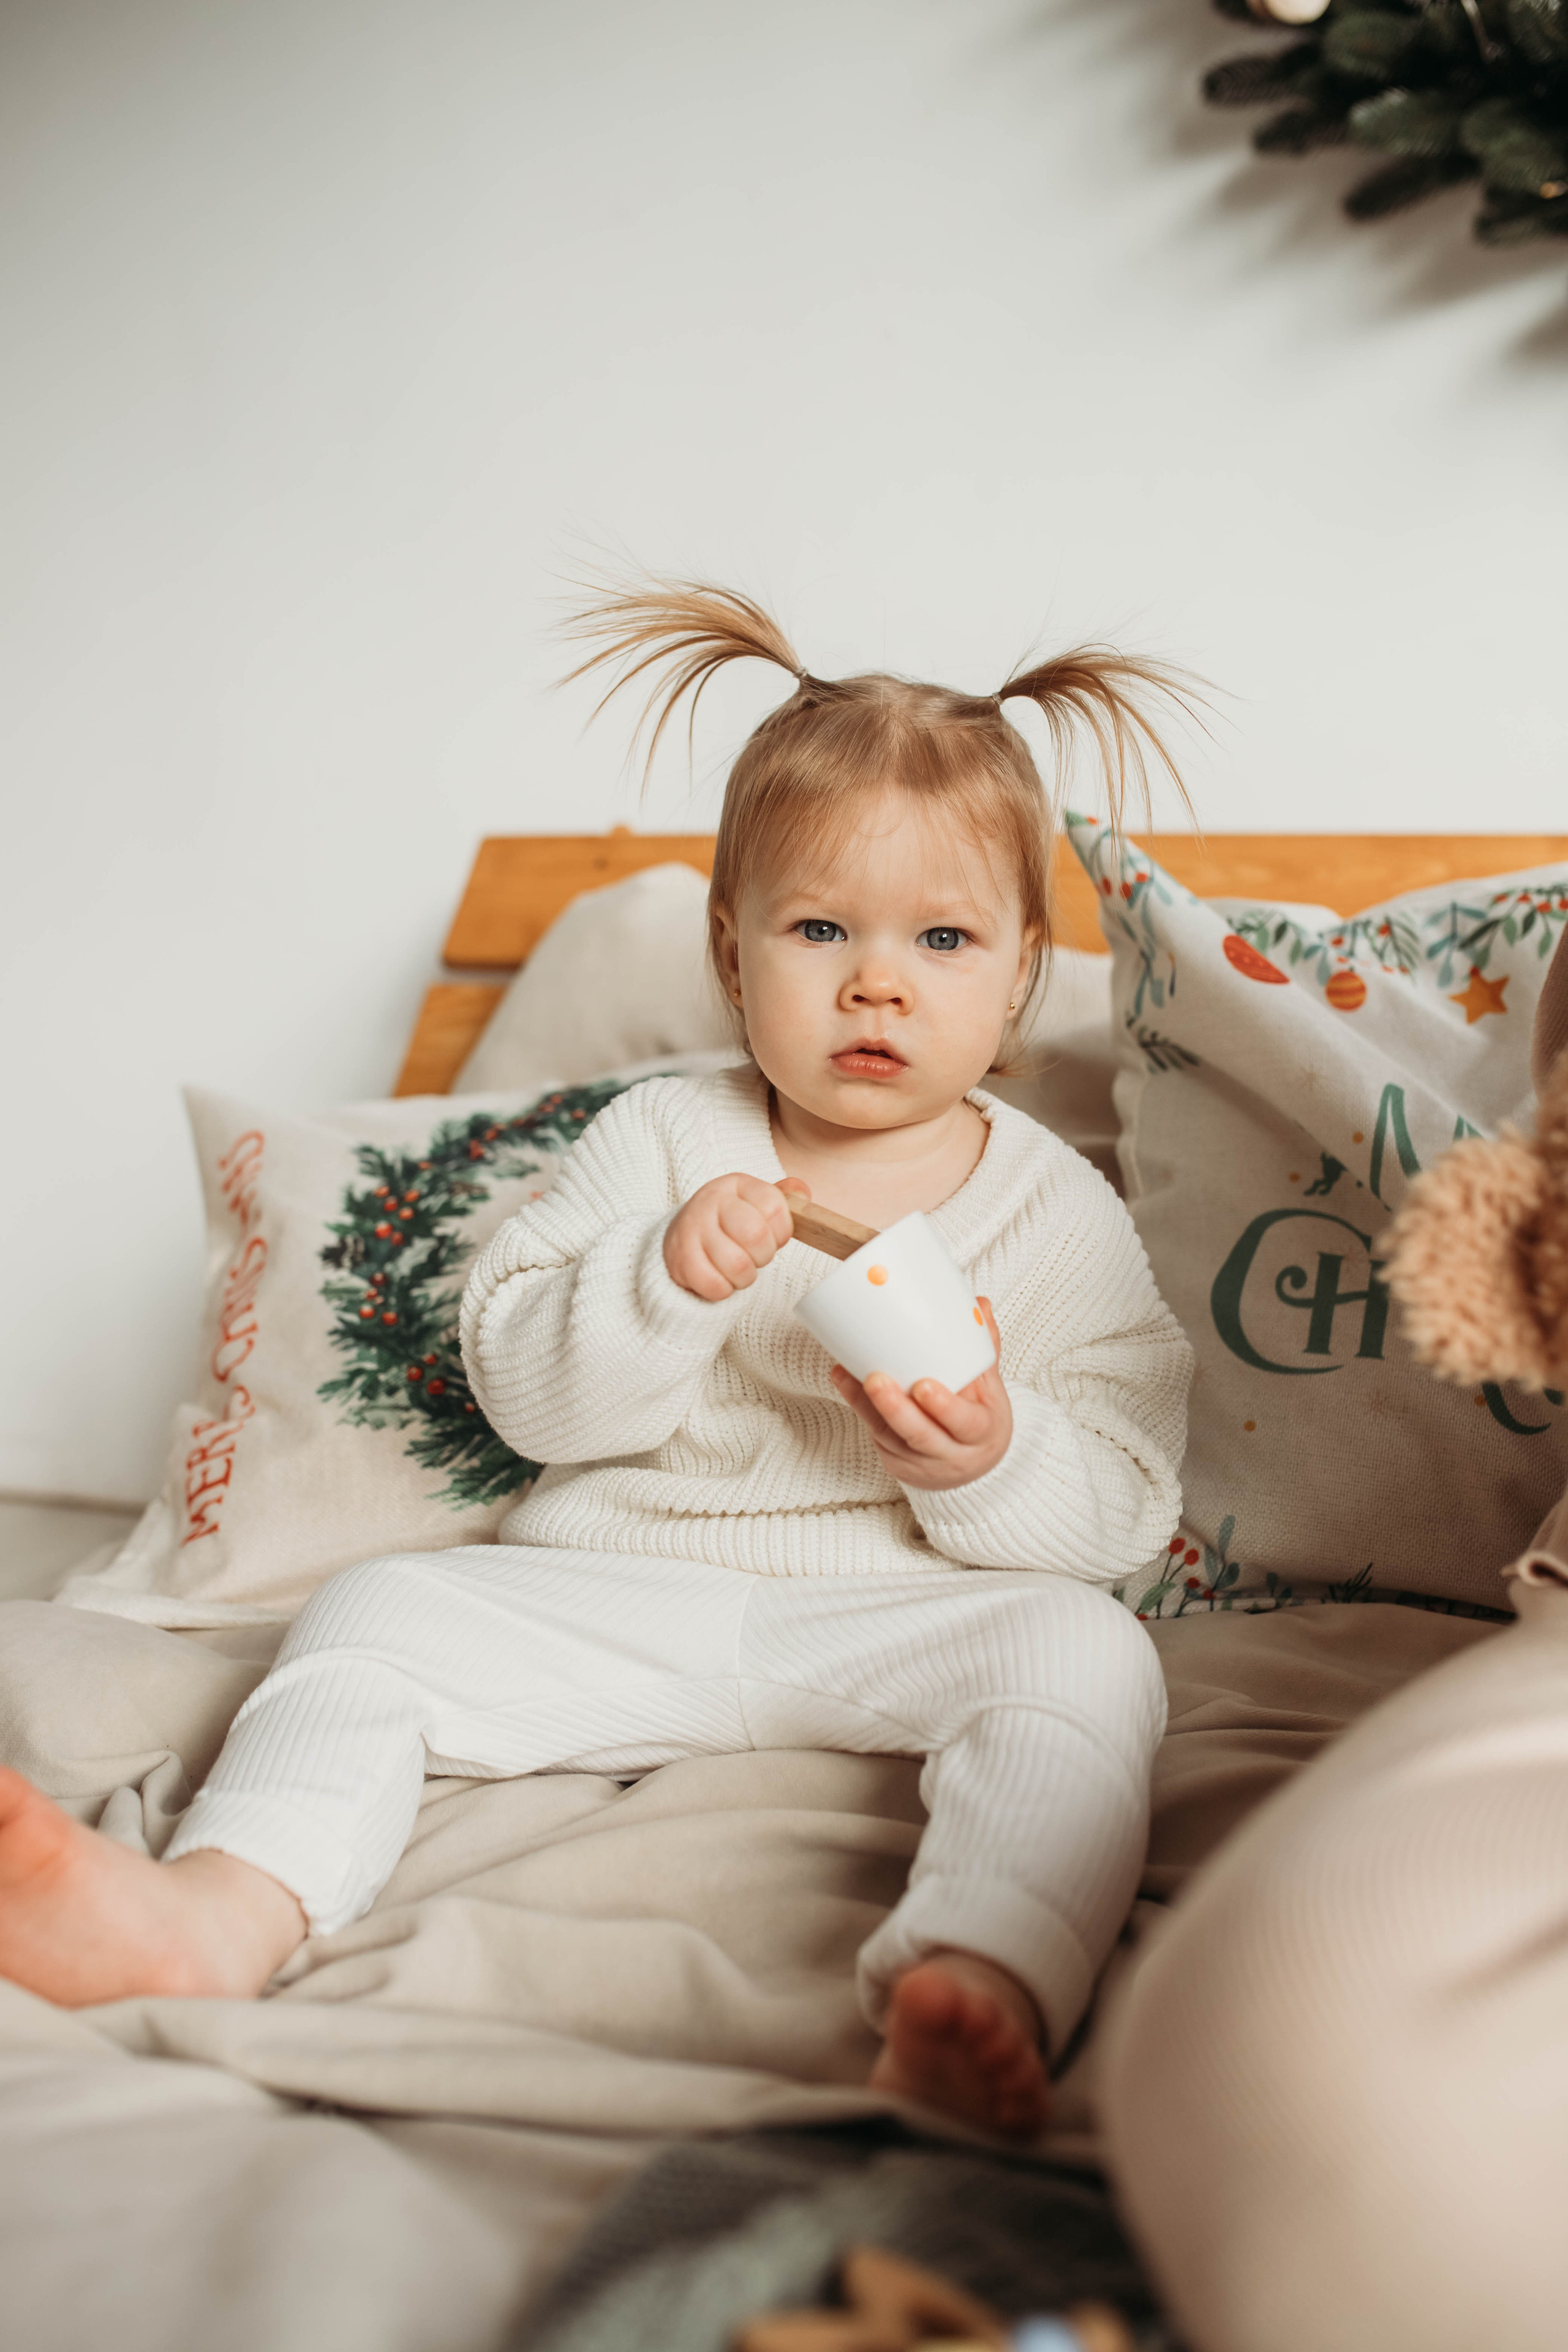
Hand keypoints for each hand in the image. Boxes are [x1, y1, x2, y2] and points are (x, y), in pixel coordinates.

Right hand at [664, 1174, 809, 1300]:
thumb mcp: (756, 1204)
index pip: (775, 1207)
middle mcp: (711, 1200)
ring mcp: (691, 1228)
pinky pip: (716, 1285)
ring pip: (737, 1265)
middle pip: (756, 1235)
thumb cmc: (730, 1224)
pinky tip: (720, 1278)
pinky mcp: (679, 1259)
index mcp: (736, 1184)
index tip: (772, 1236)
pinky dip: (724, 1290)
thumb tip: (802, 1194)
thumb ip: (784, 1198)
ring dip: (745, 1276)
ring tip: (737, 1268)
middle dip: (764, 1255)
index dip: (782, 1232)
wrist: (683, 1237)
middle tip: (754, 1256)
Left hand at [830, 1298, 1010, 1490]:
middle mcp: (952, 1455)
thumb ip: (983, 1349)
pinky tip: (845, 1382)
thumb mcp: (991, 1390)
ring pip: (890, 1436)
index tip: (924, 1385)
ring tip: (846, 1374)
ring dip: (866, 1405)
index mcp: (982, 1433)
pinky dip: (859, 1409)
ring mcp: (921, 1464)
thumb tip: (979, 1304)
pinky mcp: (896, 1464)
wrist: (974, 1468)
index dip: (944, 1407)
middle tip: (875, 1378)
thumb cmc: (980, 1419)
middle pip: (919, 1435)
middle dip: (894, 1408)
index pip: (964, 1424)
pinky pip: (876, 1436)